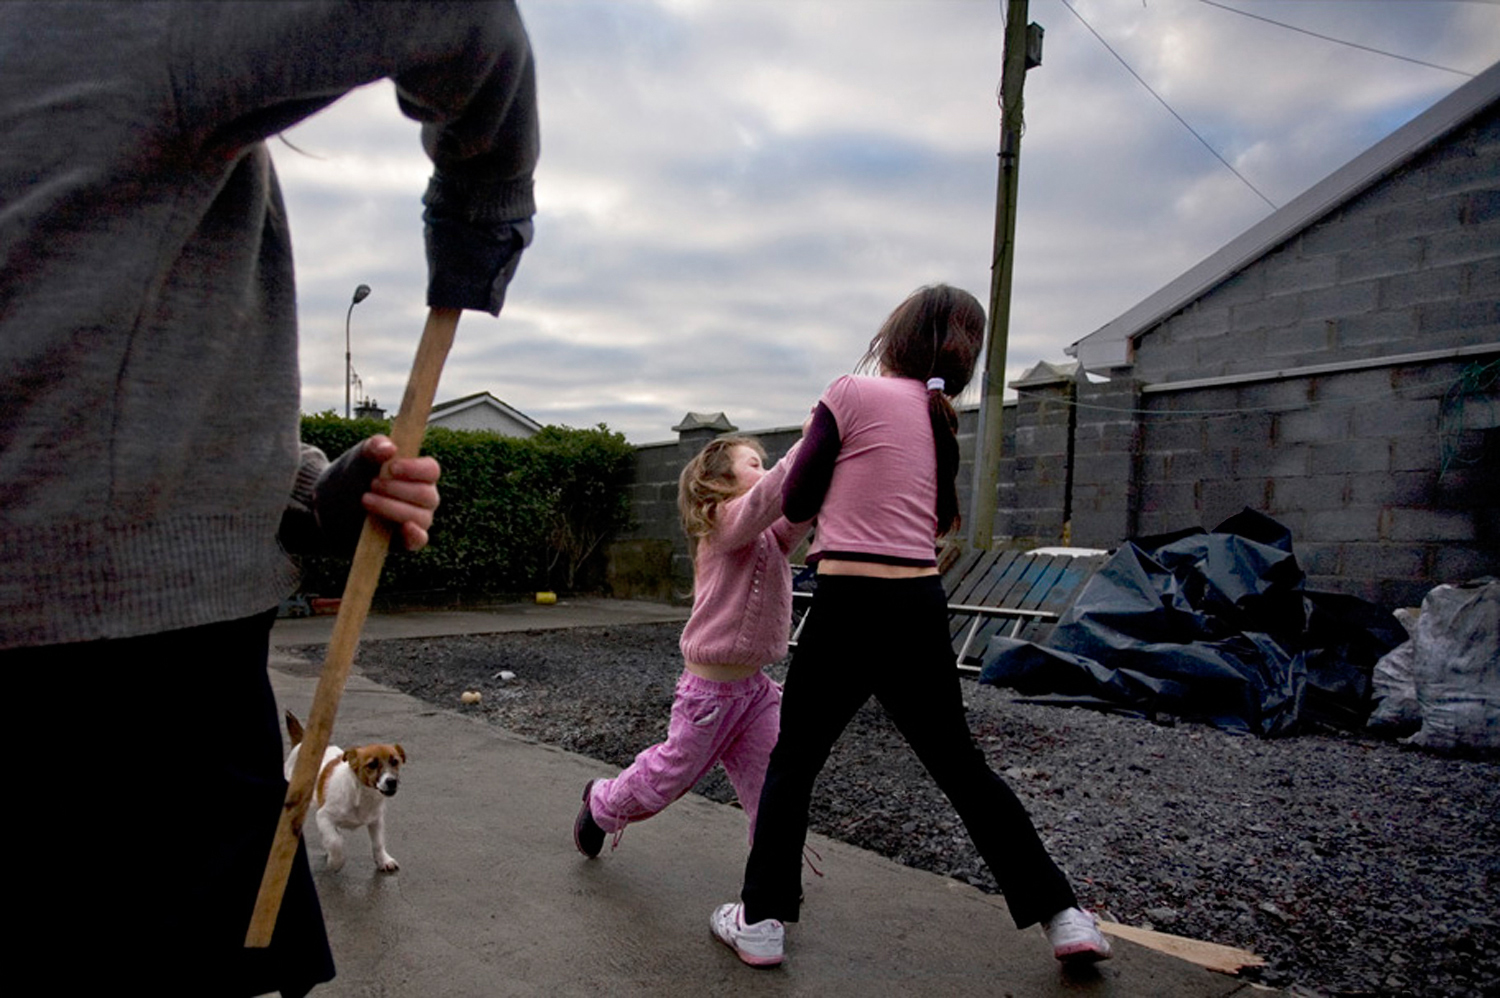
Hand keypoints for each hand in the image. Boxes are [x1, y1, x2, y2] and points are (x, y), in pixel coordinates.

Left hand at [357, 435, 440, 551]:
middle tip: (371, 485)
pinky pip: (419, 540)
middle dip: (397, 490)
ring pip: (420, 517)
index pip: (431, 470)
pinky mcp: (405, 540)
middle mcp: (422, 496)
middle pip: (427, 494)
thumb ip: (372, 448)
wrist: (328, 509)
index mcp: (416, 473)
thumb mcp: (357, 460)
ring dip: (392, 508)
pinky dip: (414, 534)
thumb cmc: (349, 479)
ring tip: (365, 500)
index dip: (416, 469)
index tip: (392, 468)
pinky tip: (404, 528)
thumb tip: (390, 447)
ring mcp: (416, 519)